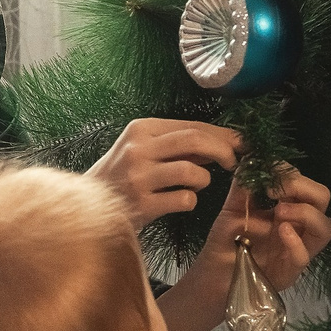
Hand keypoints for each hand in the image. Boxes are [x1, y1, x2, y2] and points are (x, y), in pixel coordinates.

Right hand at [86, 119, 246, 229]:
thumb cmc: (122, 175)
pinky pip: (185, 200)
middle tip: (233, 162)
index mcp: (141, 129)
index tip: (241, 143)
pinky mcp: (142, 204)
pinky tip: (179, 200)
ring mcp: (139, 177)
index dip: (222, 135)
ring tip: (195, 184)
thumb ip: (178, 145)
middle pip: (195, 140)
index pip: (192, 125)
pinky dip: (190, 200)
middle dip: (223, 150)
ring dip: (203, 179)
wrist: (89, 204)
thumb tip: (223, 142)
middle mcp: (138, 149)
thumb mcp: (144, 149)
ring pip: (192, 171)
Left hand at [199, 161, 330, 291]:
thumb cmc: (225, 242)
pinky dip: (296, 242)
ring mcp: (296, 250)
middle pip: (322, 200)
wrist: (211, 276)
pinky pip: (304, 257)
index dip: (291, 174)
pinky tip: (282, 231)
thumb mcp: (232, 208)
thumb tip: (253, 157)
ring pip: (325, 228)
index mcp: (287, 208)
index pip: (305, 183)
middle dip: (303, 188)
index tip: (267, 171)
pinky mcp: (288, 272)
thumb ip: (243, 184)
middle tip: (276, 190)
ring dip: (306, 212)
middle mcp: (298, 226)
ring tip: (280, 211)